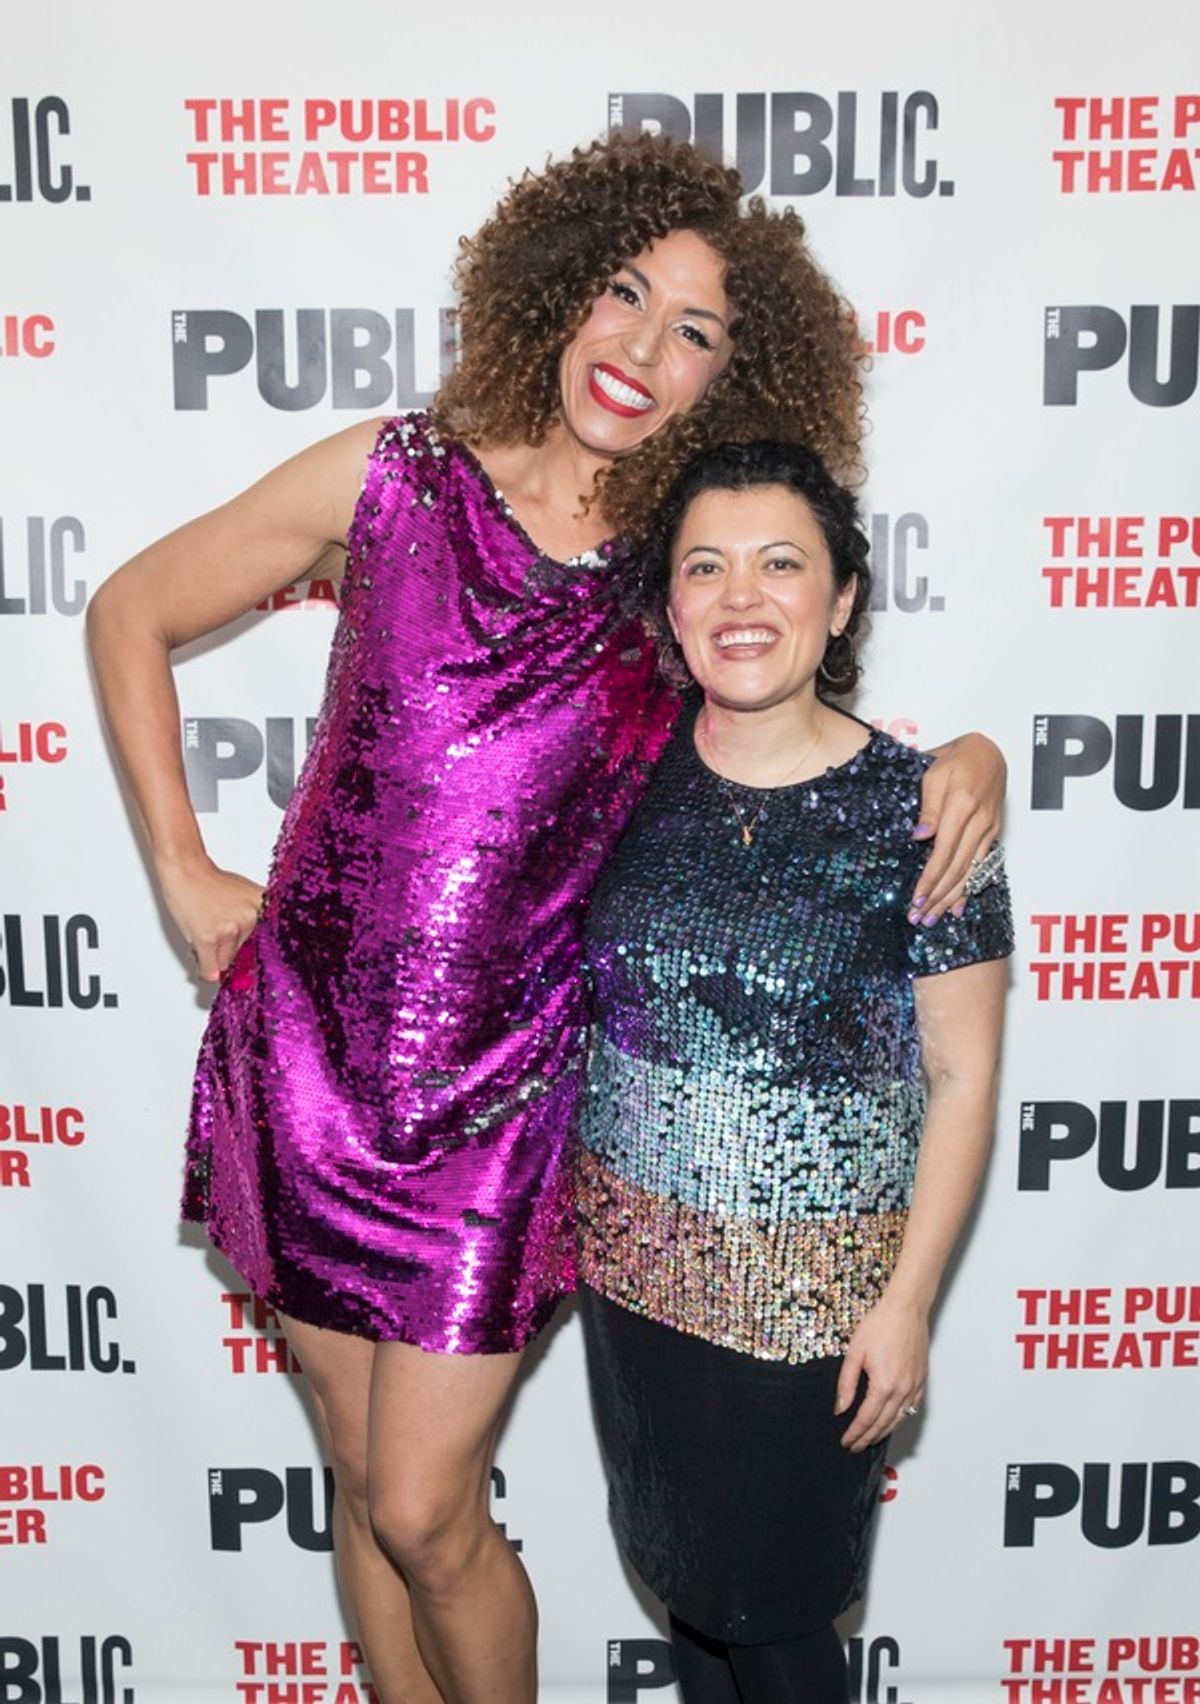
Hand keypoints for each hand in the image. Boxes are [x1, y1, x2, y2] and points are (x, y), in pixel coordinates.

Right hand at [156, 854, 264, 982]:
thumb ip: (254, 918)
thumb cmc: (211, 881)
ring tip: (208, 936)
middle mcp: (251, 916)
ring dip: (216, 957)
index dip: (264, 951)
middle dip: (231, 949)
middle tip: (219, 934)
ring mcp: (230, 929)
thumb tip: (254, 950)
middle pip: (245, 952)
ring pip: (226, 961)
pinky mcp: (209, 938)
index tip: (265, 960)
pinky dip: (209, 972)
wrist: (185, 870)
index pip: (273, 940)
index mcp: (264, 905)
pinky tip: (209, 971)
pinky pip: (211, 968)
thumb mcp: (245, 894)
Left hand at [835, 1298, 928, 1452]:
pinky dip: (900, 1418)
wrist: (906, 1309)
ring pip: (899, 1418)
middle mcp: (902, 1391)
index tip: (846, 1442)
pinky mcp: (922, 1380)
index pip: (866, 1419)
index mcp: (884, 1385)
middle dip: (868, 1437)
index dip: (855, 1433)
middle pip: (883, 1423)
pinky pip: (911, 1407)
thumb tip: (841, 1408)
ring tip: (870, 1439)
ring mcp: (915, 1386)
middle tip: (855, 1446)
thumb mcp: (855, 1352)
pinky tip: (892, 1420)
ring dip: (884, 1432)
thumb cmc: (879, 1325)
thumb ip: (846, 1383)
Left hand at [911, 733, 1005, 923]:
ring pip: (970, 872)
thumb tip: (921, 837)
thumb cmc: (956, 758)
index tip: (916, 899)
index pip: (943, 853)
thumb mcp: (934, 773)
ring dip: (951, 899)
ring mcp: (989, 830)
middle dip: (937, 897)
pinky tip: (958, 907)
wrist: (988, 751)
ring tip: (933, 919)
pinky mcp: (993, 833)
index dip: (930, 880)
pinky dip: (969, 889)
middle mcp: (980, 822)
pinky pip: (981, 866)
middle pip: (957, 869)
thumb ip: (929, 808)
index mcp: (962, 807)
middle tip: (919, 918)